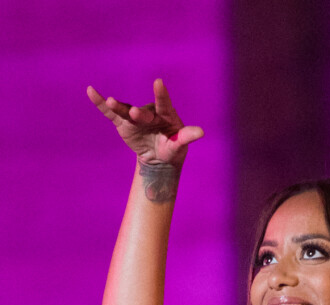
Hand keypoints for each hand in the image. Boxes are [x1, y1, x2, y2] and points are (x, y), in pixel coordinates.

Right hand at [87, 79, 203, 166]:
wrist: (158, 159)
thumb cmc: (173, 149)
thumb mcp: (180, 145)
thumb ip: (187, 137)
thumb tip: (201, 132)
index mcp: (166, 116)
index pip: (164, 104)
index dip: (161, 94)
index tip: (159, 83)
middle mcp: (150, 113)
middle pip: (143, 113)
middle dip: (139, 114)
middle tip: (135, 113)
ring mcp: (135, 118)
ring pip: (125, 111)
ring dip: (118, 106)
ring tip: (111, 102)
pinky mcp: (123, 123)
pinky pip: (111, 114)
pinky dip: (101, 104)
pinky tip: (91, 91)